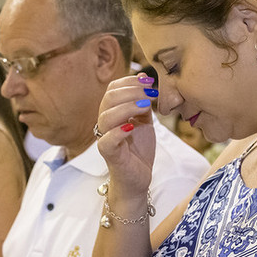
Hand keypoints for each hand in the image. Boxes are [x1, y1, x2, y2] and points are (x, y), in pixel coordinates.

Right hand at [95, 73, 159, 196]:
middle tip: (151, 94)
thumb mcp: (144, 121)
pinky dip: (118, 132)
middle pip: (109, 98)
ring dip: (128, 107)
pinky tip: (132, 127)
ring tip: (146, 107)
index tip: (149, 81)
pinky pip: (106, 141)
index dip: (130, 81)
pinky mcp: (109, 154)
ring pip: (107, 116)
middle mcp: (105, 123)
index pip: (113, 89)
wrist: (138, 176)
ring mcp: (105, 138)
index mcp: (112, 112)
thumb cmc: (138, 149)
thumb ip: (143, 103)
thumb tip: (145, 80)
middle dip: (132, 91)